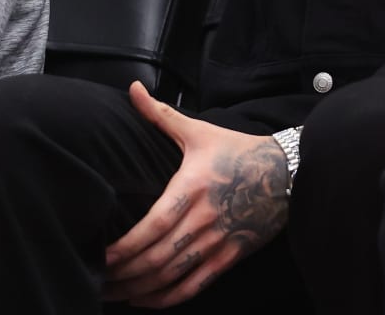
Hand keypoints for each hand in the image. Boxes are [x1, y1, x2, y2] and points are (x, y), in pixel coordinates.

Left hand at [102, 82, 288, 307]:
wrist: (285, 172)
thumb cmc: (237, 151)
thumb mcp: (198, 131)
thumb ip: (161, 114)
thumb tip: (133, 90)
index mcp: (192, 188)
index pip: (153, 226)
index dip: (125, 247)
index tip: (102, 256)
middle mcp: (204, 219)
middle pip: (158, 257)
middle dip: (124, 274)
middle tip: (99, 280)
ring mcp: (218, 241)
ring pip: (173, 276)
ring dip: (140, 289)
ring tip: (115, 292)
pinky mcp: (230, 256)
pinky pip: (196, 285)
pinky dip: (168, 298)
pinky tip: (146, 299)